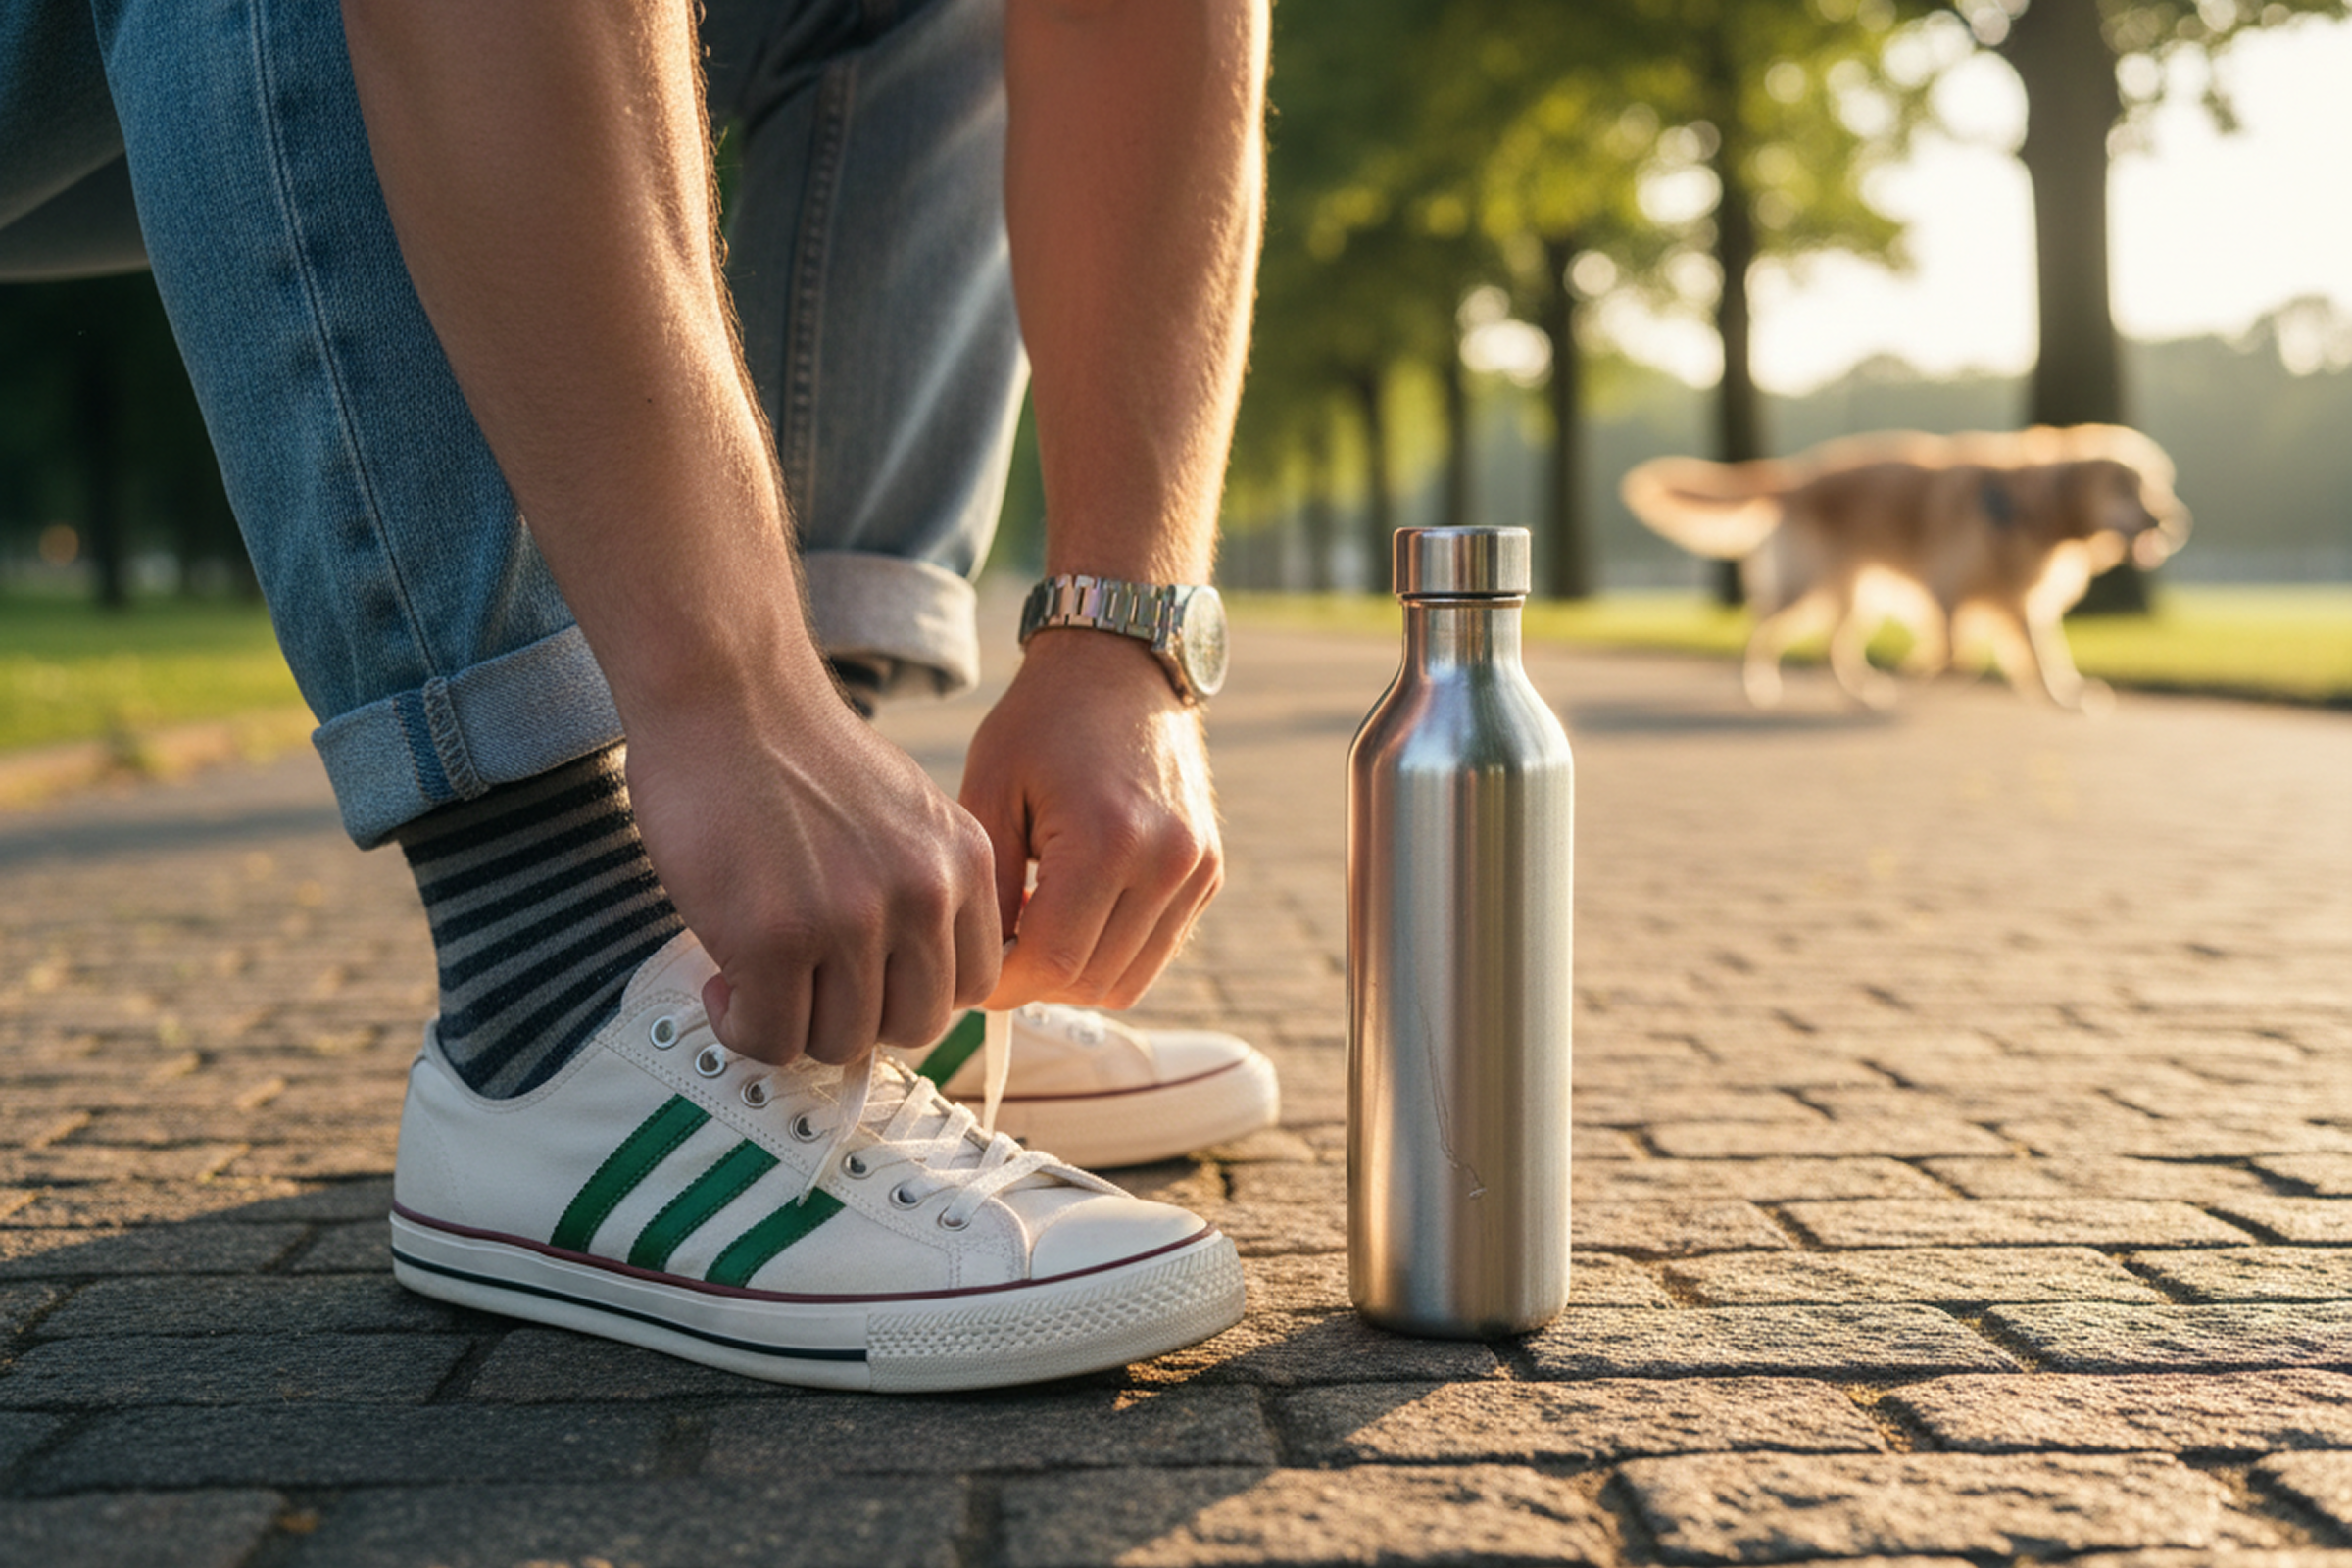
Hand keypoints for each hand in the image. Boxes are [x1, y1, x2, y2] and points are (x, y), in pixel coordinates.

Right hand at [623, 666, 1001, 1066]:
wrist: (727, 693)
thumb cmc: (797, 750)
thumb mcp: (906, 814)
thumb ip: (920, 887)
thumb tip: (906, 973)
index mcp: (961, 862)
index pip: (975, 985)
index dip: (914, 996)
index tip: (870, 988)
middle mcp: (921, 893)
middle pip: (915, 1025)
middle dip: (857, 1020)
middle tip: (809, 990)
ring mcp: (850, 919)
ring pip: (843, 1041)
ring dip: (794, 1025)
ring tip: (761, 982)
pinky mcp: (774, 938)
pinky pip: (772, 1036)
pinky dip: (743, 1026)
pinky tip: (726, 983)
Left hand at [960, 630, 1222, 1010]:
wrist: (1122, 669)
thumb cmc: (1044, 720)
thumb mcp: (991, 790)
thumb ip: (990, 888)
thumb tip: (988, 967)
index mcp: (1109, 840)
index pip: (1052, 963)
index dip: (1003, 987)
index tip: (972, 976)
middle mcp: (1167, 862)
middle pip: (1091, 982)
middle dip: (1034, 984)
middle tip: (996, 951)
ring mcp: (1196, 871)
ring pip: (1127, 980)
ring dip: (1074, 975)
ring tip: (1036, 928)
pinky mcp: (1209, 874)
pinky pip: (1156, 951)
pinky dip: (1112, 952)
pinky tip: (1076, 911)